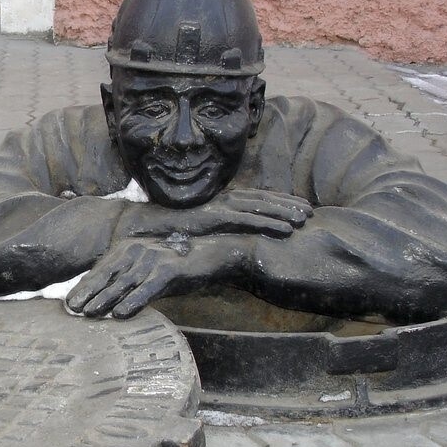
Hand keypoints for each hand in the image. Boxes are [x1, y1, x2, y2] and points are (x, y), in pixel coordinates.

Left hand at [66, 237, 242, 318]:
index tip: (69, 303)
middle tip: (72, 309)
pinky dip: (133, 301)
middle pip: (108, 275)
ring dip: (105, 298)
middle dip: (88, 292)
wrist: (211, 257)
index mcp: (127, 249)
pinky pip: (148, 288)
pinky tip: (121, 313)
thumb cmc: (175, 269)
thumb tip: (105, 304)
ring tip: (89, 314)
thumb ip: (127, 283)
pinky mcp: (169, 269)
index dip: (85, 286)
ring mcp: (153, 258)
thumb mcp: (147, 273)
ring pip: (124, 282)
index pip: (101, 269)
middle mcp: (137, 251)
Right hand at [117, 188, 310, 239]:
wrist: (135, 229)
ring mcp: (218, 206)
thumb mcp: (194, 234)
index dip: (278, 204)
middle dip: (288, 204)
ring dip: (285, 212)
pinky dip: (270, 221)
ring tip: (306, 219)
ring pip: (260, 206)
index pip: (254, 201)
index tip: (298, 210)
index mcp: (219, 204)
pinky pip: (247, 218)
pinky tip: (288, 229)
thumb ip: (211, 235)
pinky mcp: (213, 215)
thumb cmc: (161, 234)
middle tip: (311, 212)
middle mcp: (221, 201)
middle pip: (263, 199)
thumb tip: (227, 246)